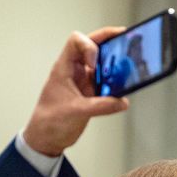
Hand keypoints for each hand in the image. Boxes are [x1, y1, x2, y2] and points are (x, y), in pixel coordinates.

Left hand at [22, 27, 129, 155]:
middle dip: (108, 40)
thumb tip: (122, 101)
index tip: (96, 62)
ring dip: (115, 62)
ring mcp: (83, 81)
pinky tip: (125, 86)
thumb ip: (101, 106)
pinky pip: (107, 80)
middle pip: (92, 45)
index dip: (89, 46)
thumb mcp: (76, 112)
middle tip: (125, 37)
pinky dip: (117, 80)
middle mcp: (74, 71)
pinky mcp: (91, 92)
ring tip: (129, 63)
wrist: (46, 138)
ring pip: (102, 62)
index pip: (76, 41)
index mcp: (64, 68)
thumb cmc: (49, 121)